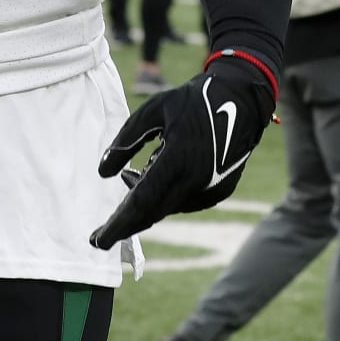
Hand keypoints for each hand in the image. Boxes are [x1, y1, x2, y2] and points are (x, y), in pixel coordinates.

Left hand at [89, 52, 276, 249]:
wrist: (241, 100)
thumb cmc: (192, 101)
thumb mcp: (153, 110)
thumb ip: (126, 140)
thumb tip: (103, 171)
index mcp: (179, 158)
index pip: (142, 200)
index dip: (118, 223)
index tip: (98, 240)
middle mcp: (197, 180)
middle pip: (153, 213)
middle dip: (125, 226)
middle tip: (100, 235)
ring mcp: (211, 189)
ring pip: (167, 207)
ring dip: (145, 202)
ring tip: (131, 176)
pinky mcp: (220, 191)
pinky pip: (183, 201)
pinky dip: (165, 196)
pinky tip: (154, 174)